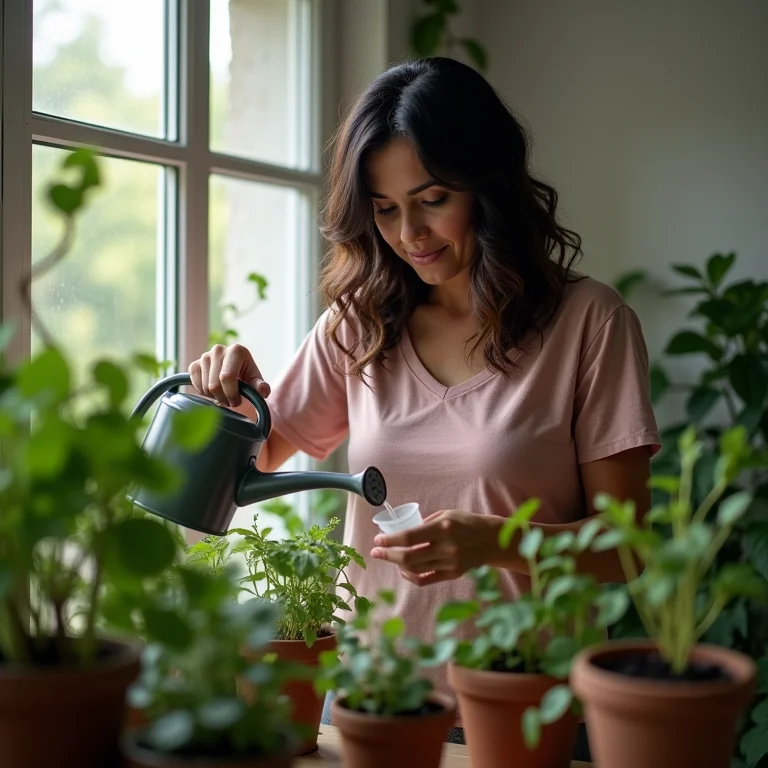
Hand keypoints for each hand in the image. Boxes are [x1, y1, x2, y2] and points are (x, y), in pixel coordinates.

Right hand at [188, 343, 269, 406]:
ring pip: (204, 386)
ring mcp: (205, 356)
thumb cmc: (247, 377)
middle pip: (214, 384)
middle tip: (230, 401)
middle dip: (223, 398)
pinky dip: (202, 392)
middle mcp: (219, 350)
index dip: (231, 394)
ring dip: (213, 397)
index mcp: (236, 351)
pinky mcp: (194, 364)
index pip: (227, 377)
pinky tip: (212, 392)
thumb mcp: (256, 382)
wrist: (235, 373)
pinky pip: (194, 383)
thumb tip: (262, 390)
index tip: (236, 401)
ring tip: (222, 395)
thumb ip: (261, 387)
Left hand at [370, 510, 502, 586]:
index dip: (390, 540)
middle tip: (376, 551)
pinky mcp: (452, 574)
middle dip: (388, 554)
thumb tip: (403, 533)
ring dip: (397, 564)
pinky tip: (403, 570)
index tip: (378, 540)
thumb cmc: (466, 523)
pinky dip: (411, 576)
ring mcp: (450, 563)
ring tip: (389, 557)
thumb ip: (425, 524)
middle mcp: (446, 548)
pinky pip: (425, 580)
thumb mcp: (446, 515)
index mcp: (443, 528)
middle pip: (409, 556)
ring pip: (415, 569)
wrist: (491, 540)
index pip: (410, 537)